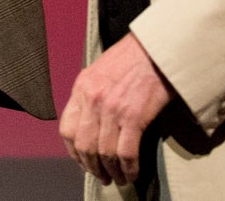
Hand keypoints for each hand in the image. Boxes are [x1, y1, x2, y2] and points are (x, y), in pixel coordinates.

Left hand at [59, 33, 172, 185]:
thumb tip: (91, 122)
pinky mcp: (133, 116)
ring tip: (119, 178)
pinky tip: (132, 172)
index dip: (73, 152)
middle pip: (84, 146)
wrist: (157, 47)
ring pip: (104, 153)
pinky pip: (126, 152)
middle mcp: (93, 99)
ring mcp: (112, 108)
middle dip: (92, 167)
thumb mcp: (101, 70)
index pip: (66, 129)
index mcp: (82, 87)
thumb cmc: (133, 56)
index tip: (83, 162)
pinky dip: (128, 168)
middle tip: (102, 176)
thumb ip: (91, 93)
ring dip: (111, 171)